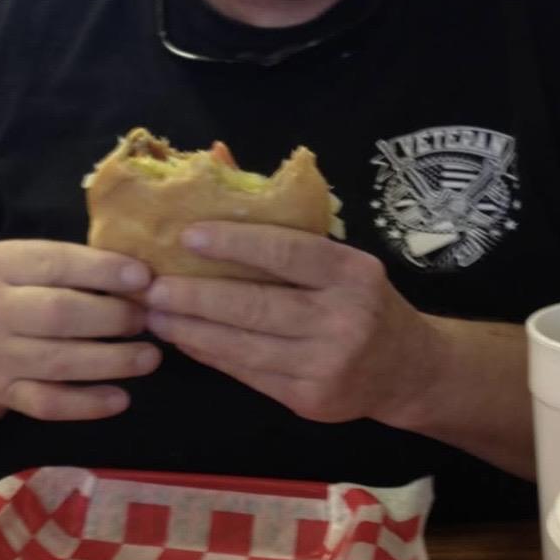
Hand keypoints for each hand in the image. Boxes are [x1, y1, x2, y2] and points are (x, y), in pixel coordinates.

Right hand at [0, 239, 160, 423]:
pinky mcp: (5, 393)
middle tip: (147, 320)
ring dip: (111, 361)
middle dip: (111, 317)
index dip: (102, 270)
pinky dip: (87, 404)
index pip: (56, 262)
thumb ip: (80, 266)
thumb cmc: (23, 296)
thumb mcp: (35, 268)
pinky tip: (121, 399)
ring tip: (150, 357)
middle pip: (58, 312)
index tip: (144, 277)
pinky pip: (49, 403)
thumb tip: (142, 277)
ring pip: (58, 361)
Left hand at [142, 222, 434, 427]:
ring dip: (191, 331)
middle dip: (196, 297)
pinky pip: (248, 375)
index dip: (235, 243)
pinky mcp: (310, 400)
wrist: (410, 370)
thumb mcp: (343, 259)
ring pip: (244, 346)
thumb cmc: (363, 300)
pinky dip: (211, 355)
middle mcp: (343, 319)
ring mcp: (326, 365)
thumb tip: (218, 160)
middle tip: (150, 287)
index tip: (187, 236)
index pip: (287, 252)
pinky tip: (184, 340)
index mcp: (352, 273)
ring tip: (153, 315)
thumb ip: (284, 224)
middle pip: (256, 306)